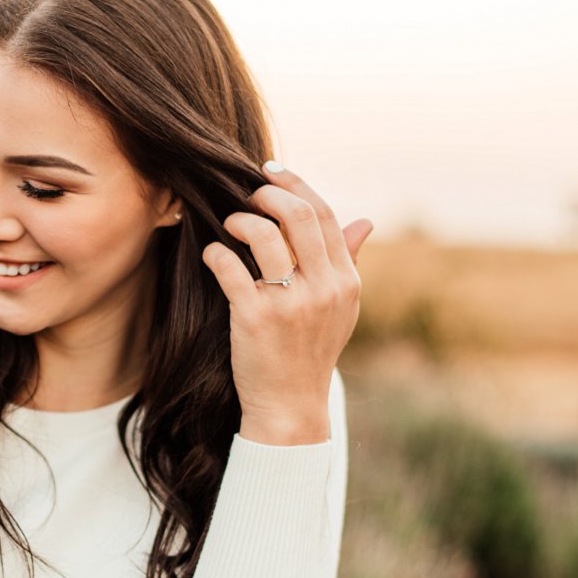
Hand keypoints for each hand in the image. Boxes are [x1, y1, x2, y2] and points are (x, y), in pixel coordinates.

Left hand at [201, 161, 372, 442]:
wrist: (291, 406)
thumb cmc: (310, 352)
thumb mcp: (340, 309)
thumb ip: (347, 261)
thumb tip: (364, 221)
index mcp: (346, 281)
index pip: (325, 215)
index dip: (296, 185)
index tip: (271, 171)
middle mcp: (324, 289)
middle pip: (297, 216)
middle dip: (267, 194)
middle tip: (246, 194)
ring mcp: (290, 304)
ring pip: (262, 235)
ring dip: (239, 220)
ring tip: (229, 225)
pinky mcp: (255, 318)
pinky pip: (229, 266)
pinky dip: (216, 252)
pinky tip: (212, 253)